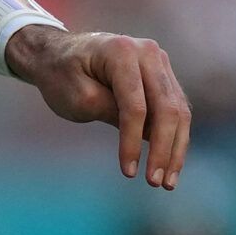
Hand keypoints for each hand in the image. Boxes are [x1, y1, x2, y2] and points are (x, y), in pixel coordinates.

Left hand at [5, 26, 190, 188]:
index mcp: (121, 51)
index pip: (135, 106)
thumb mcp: (76, 96)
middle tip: (156, 183)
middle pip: (167, 108)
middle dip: (164, 150)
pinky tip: (168, 163)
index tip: (128, 172)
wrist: (57, 54)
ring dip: (175, 148)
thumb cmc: (61, 74)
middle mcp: (148, 52)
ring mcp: (159, 62)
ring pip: (178, 111)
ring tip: (167, 182)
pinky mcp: (162, 75)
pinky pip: (175, 109)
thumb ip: (110, 112)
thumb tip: (149, 136)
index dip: (133, 141)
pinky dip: (173, 137)